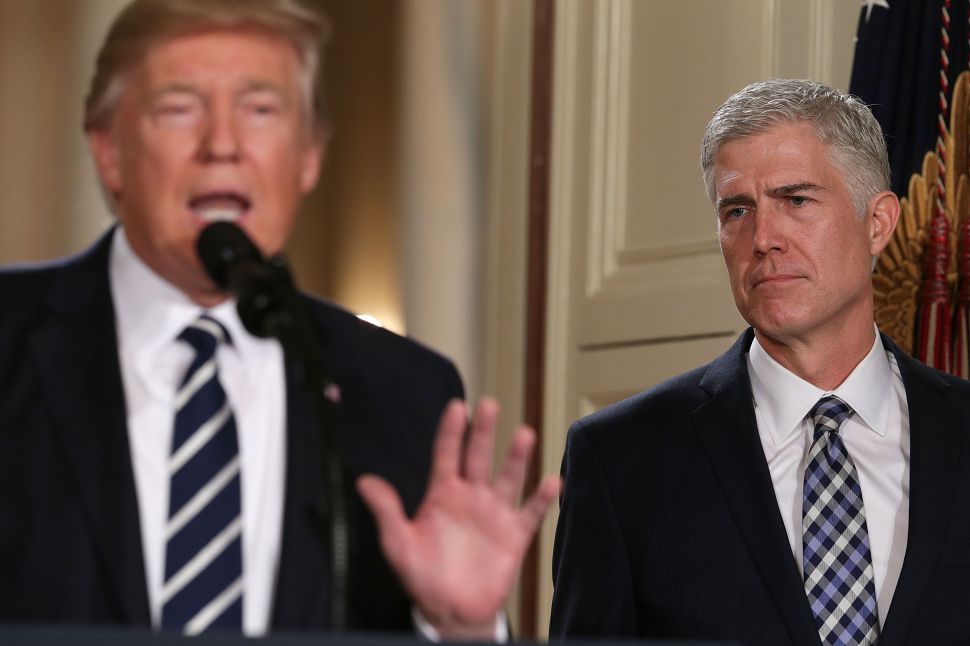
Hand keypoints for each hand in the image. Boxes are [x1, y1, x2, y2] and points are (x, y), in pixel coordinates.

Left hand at [357, 397, 560, 638]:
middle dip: (484, 431)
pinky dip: (542, 498)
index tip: (457, 407)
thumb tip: (364, 482)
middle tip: (489, 405)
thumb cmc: (422, 575)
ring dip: (516, 457)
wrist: (451, 610)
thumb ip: (386, 512)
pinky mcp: (515, 535)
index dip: (451, 431)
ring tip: (524, 434)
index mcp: (443, 494)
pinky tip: (551, 481)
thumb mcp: (398, 543)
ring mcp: (495, 513)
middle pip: (479, 456)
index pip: (447, 454)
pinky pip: (531, 512)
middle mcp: (471, 496)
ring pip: (508, 478)